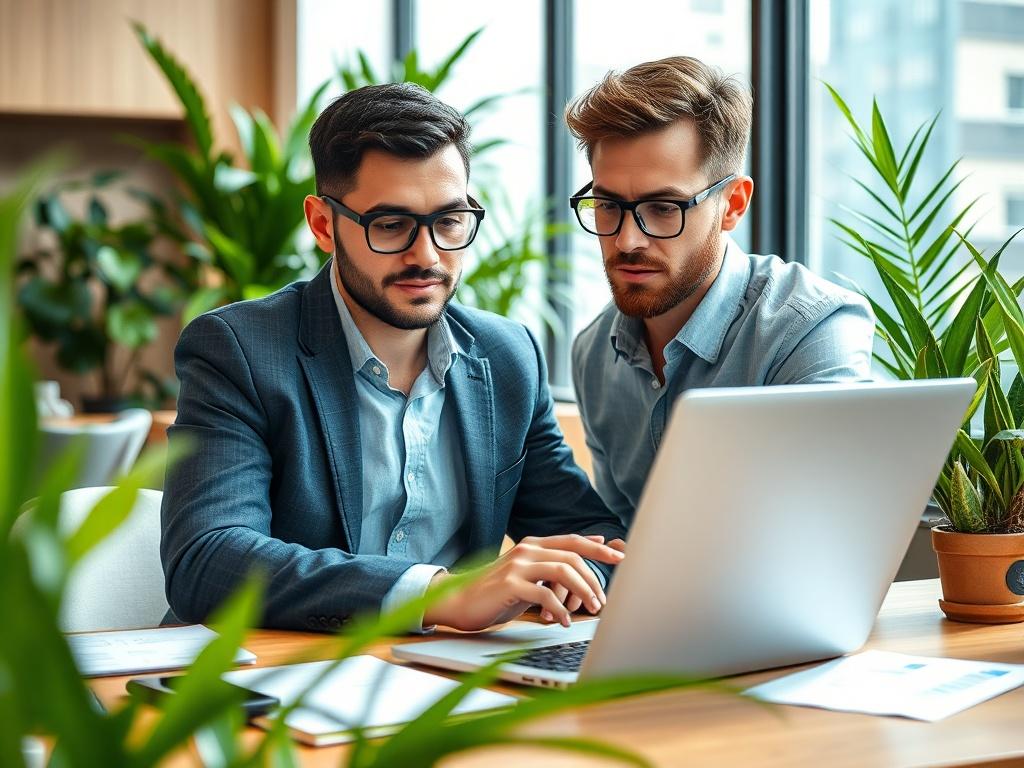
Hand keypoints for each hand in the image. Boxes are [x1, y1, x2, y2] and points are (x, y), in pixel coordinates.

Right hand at [423, 534, 624, 631]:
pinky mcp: (510, 584)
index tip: (622, 557)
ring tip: (592, 609)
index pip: (573, 541)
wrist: (458, 601)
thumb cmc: (496, 592)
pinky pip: (544, 594)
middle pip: (572, 556)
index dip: (599, 549)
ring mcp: (518, 566)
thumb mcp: (527, 575)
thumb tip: (589, 550)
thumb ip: (552, 565)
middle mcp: (527, 551)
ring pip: (563, 570)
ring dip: (583, 591)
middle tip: (604, 599)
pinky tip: (565, 621)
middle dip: (595, 577)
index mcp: (533, 546)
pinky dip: (560, 609)